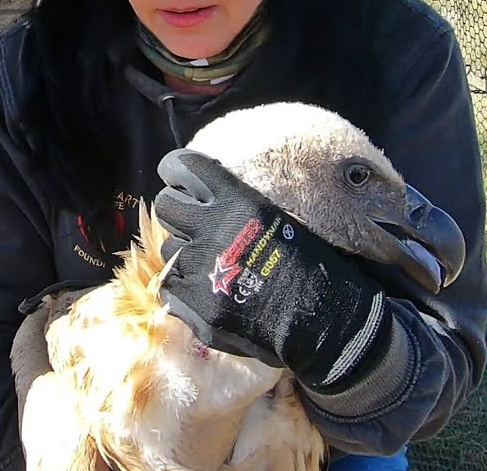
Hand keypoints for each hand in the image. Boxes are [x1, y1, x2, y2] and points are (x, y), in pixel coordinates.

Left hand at [153, 148, 394, 392]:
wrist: (320, 318)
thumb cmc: (311, 264)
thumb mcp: (277, 219)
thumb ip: (237, 205)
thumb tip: (207, 195)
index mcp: (236, 202)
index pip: (182, 168)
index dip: (176, 170)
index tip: (178, 176)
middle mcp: (211, 229)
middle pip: (166, 206)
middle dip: (178, 212)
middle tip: (193, 224)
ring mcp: (199, 267)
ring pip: (170, 249)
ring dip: (186, 254)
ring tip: (209, 266)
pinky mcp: (193, 302)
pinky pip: (172, 285)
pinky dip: (185, 287)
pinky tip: (207, 292)